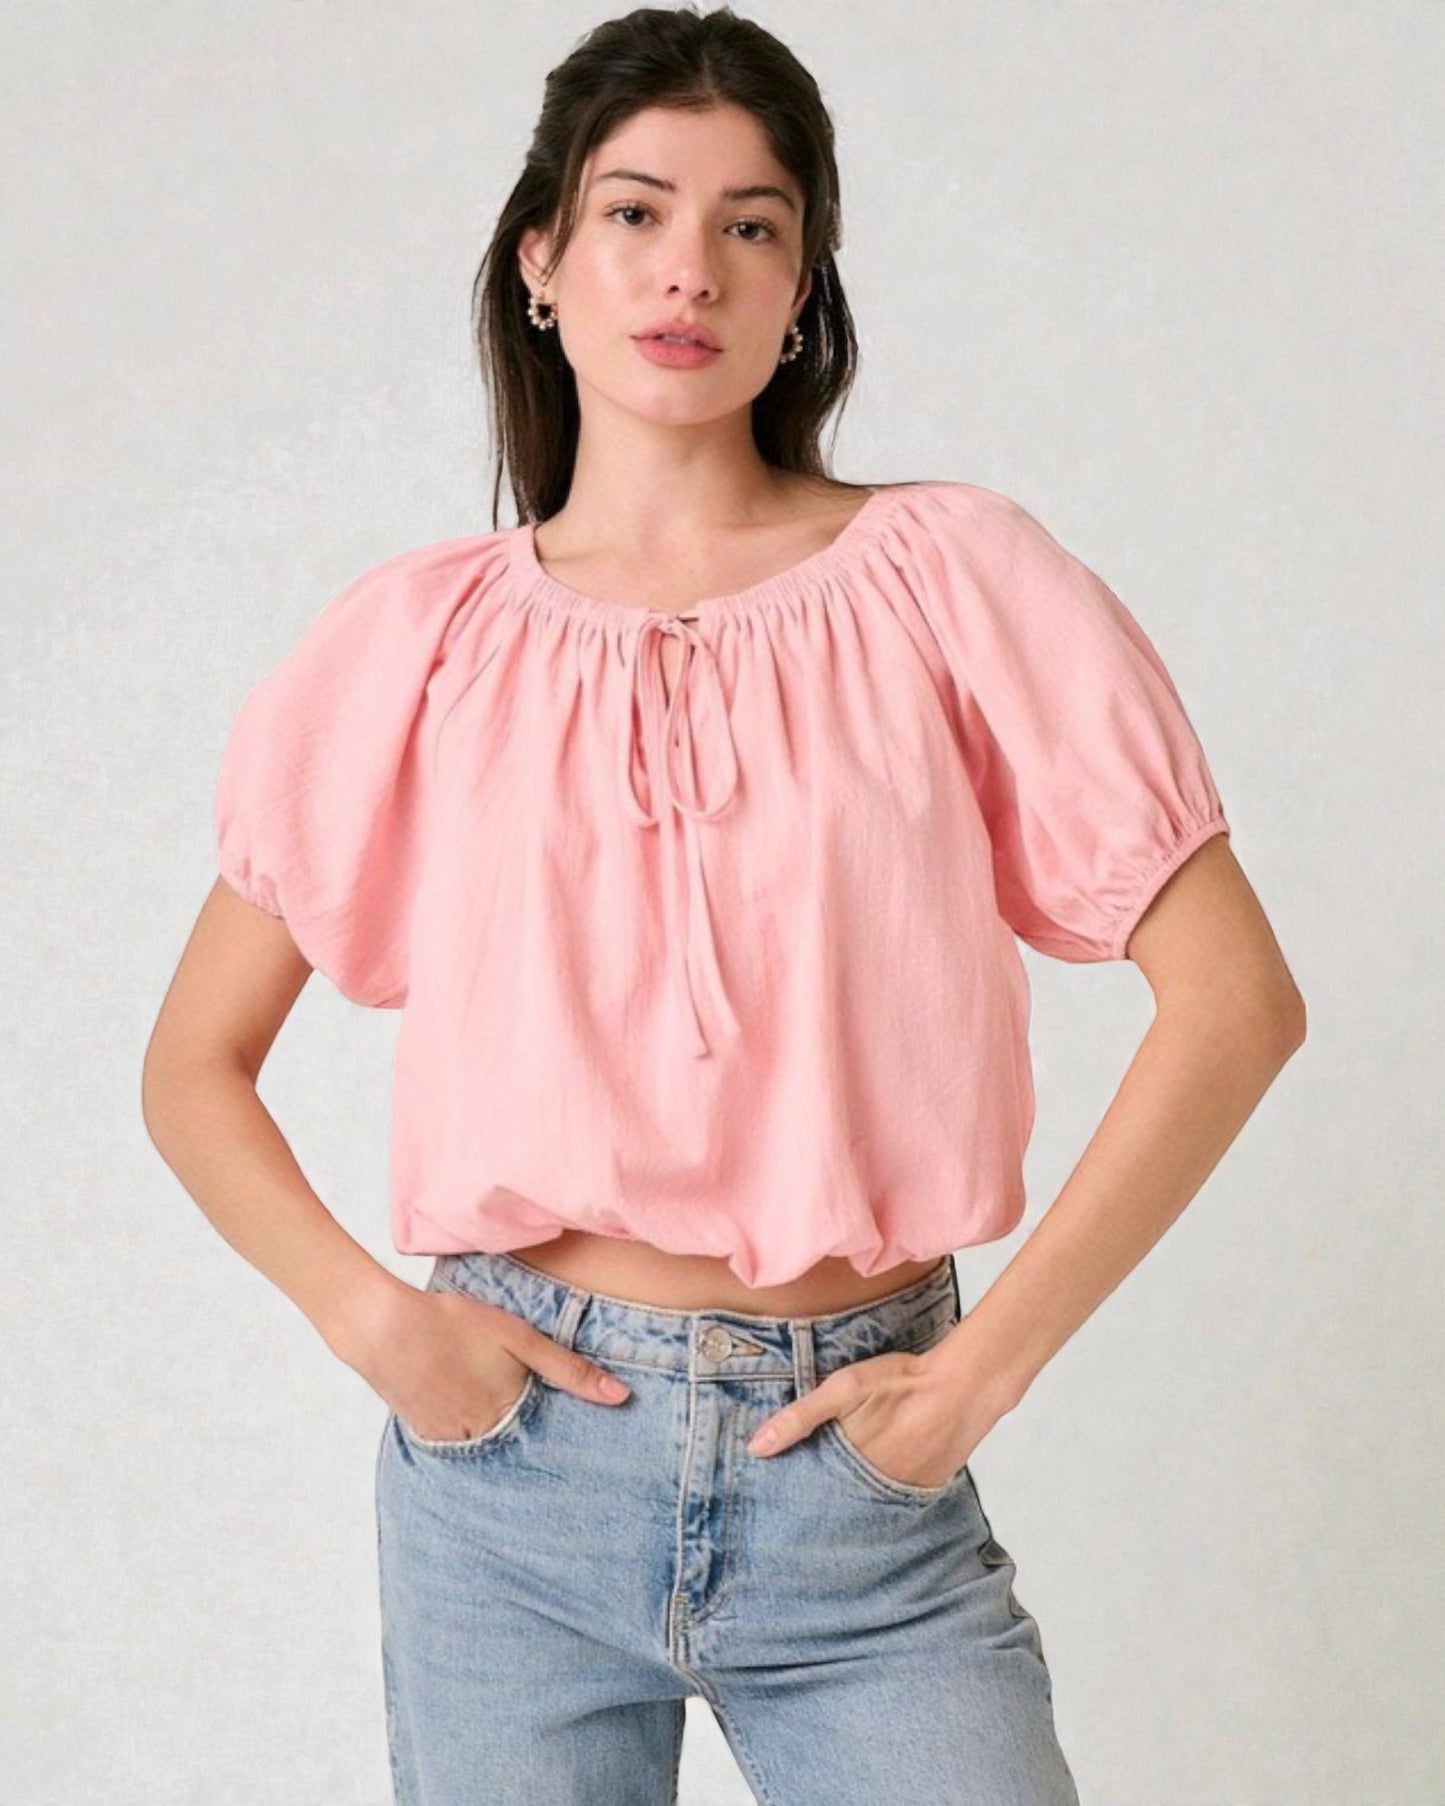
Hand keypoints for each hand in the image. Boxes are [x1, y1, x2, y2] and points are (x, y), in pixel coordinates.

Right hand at [343, 1283, 631, 1442]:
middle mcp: (480, 1437)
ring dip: (497, 1434)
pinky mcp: (424, 1432)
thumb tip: (620, 1397)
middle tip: (533, 1419)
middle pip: (516, 1443)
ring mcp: (449, 1440)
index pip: (546, 1437)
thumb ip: (569, 1370)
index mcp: (508, 1416)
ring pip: (486, 1444)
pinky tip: (464, 1404)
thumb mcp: (520, 1338)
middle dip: (531, 1438)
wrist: (383, 1327)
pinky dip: (467, 1428)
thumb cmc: (454, 1324)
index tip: (581, 1438)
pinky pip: (456, 1441)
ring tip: (497, 1409)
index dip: (561, 1429)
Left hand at [747, 1345, 998, 1490]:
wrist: (963, 1387)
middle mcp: (874, 1489)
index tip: (776, 1504)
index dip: (795, 1498)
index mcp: (849, 1466)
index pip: (811, 1496)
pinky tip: (871, 1487)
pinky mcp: (923, 1491)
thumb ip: (799, 1418)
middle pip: (837, 1506)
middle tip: (798, 1514)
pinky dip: (880, 1498)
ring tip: (833, 1501)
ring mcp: (901, 1494)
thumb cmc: (900, 1382)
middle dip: (819, 1506)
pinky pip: (893, 1503)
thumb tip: (755, 1448)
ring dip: (849, 1505)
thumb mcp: (843, 1390)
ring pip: (865, 1507)